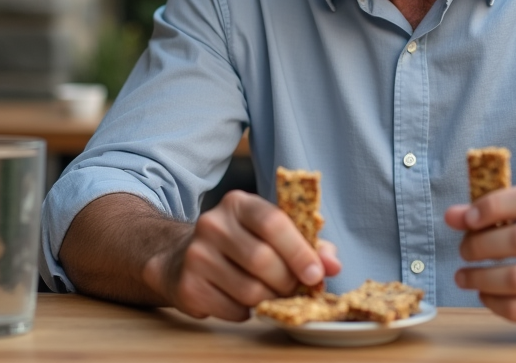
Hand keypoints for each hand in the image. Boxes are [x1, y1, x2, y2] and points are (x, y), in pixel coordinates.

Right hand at [146, 190, 341, 320]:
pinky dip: (247, 312)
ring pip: (249, 290)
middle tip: (294, 288)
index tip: (316, 274)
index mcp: (238, 203)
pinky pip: (232, 310)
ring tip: (271, 295)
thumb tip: (333, 265)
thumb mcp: (271, 232)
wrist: (182, 257)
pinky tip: (243, 301)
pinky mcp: (188, 286)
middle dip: (286, 281)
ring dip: (269, 300)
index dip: (298, 251)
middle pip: (262, 259)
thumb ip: (306, 244)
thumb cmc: (241, 243)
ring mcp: (196, 255)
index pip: (273, 222)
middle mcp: (213, 224)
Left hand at [445, 182, 515, 331]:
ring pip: (515, 279)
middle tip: (465, 249)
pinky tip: (484, 292)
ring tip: (463, 275)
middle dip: (481, 244)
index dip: (492, 205)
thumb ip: (495, 211)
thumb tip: (452, 216)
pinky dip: (492, 301)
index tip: (467, 218)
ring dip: (479, 277)